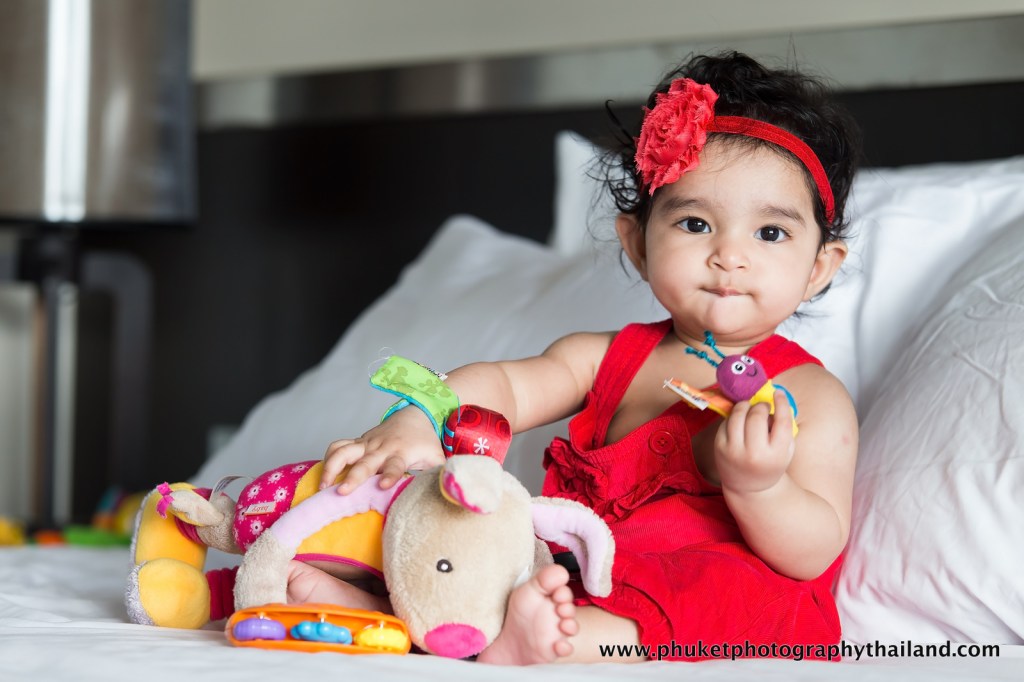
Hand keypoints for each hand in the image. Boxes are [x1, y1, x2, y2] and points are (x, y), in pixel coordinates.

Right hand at [320, 407, 445, 493]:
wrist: (418, 414)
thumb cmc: (426, 443)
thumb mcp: (438, 458)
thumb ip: (440, 474)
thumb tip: (448, 490)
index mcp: (401, 454)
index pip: (395, 466)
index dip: (390, 476)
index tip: (383, 486)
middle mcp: (381, 448)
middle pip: (364, 462)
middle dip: (352, 477)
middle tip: (340, 492)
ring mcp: (367, 443)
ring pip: (343, 451)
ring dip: (331, 467)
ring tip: (322, 487)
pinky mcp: (358, 442)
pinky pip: (338, 446)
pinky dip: (327, 458)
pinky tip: (322, 475)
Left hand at [714, 390, 794, 494]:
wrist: (748, 487)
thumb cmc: (770, 463)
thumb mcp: (785, 451)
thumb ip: (784, 427)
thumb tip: (775, 398)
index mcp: (776, 455)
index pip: (782, 422)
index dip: (781, 403)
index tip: (778, 393)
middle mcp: (754, 454)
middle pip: (757, 416)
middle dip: (760, 406)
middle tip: (762, 406)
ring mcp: (734, 451)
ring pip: (738, 415)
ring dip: (745, 406)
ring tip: (749, 409)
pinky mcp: (719, 447)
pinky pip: (726, 422)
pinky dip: (733, 417)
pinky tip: (739, 422)